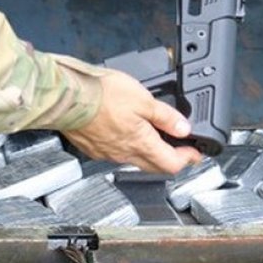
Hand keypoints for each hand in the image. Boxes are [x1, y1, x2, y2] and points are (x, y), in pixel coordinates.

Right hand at [62, 69, 202, 173]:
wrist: (67, 97)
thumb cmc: (101, 96)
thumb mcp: (143, 99)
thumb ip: (165, 116)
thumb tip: (184, 128)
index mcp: (141, 143)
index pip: (172, 163)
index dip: (188, 159)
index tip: (196, 153)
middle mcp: (124, 154)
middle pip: (154, 166)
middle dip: (170, 159)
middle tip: (180, 150)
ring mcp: (107, 153)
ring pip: (134, 160)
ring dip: (147, 153)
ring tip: (153, 139)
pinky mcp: (92, 148)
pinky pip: (114, 154)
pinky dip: (125, 147)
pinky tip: (124, 134)